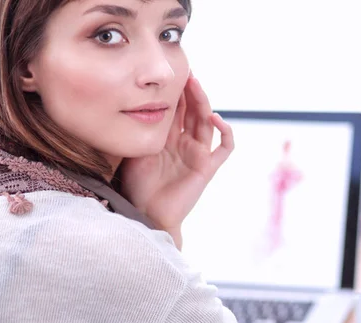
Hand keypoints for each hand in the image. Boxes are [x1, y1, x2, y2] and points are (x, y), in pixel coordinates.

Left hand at [118, 75, 233, 242]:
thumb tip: (135, 101)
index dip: (177, 91)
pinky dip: (225, 131)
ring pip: (207, 123)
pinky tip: (216, 118)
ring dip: (204, 102)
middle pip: (194, 111)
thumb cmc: (137, 185)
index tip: (171, 73)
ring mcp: (198, 154)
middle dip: (191, 91)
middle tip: (186, 72)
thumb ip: (142, 128)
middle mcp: (186, 143)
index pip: (177, 108)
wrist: (147, 213)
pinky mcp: (207, 167)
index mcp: (169, 138)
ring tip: (196, 86)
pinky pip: (224, 148)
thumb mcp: (135, 148)